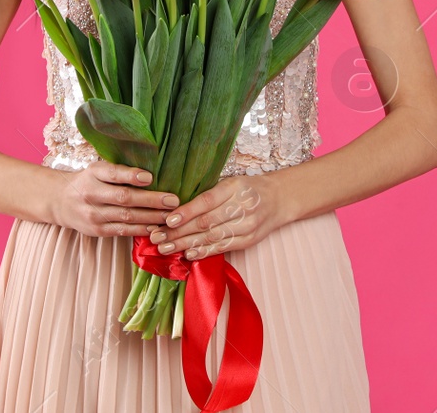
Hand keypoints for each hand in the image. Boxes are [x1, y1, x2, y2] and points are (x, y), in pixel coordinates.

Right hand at [50, 161, 180, 237]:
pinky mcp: (97, 231)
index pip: (113, 174)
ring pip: (127, 217)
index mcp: (93, 174)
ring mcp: (94, 215)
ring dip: (151, 217)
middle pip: (124, 198)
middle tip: (173, 201)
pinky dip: (141, 229)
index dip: (131, 176)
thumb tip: (151, 175)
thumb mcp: (98, 169)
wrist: (60, 202)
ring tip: (171, 216)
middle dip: (152, 200)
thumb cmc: (87, 181)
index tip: (150, 177)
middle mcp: (92, 194)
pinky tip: (156, 228)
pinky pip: (123, 231)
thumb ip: (119, 170)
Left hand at [147, 174, 287, 259]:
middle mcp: (242, 208)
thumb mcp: (230, 182)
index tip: (168, 219)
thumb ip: (209, 193)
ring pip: (212, 238)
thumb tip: (176, 206)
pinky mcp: (248, 241)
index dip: (187, 212)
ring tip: (165, 248)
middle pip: (206, 222)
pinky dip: (204, 251)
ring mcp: (247, 226)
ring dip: (186, 244)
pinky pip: (223, 247)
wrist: (279, 199)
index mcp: (235, 188)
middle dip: (178, 232)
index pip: (207, 202)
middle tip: (157, 236)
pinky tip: (188, 254)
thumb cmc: (248, 188)